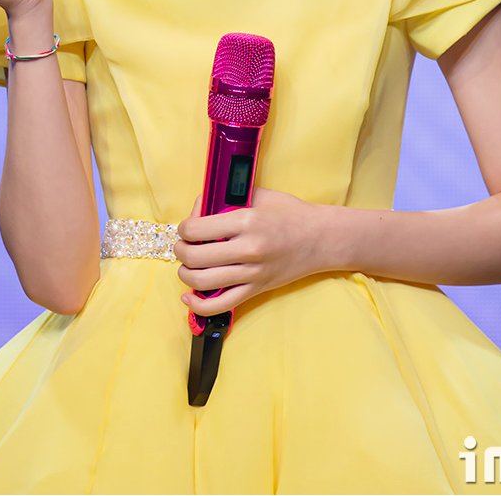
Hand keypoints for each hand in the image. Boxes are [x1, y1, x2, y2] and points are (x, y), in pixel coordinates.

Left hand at [175, 187, 322, 315]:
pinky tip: (189, 297)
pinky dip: (199, 305)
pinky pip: (221, 304)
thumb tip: (197, 209)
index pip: (197, 229)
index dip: (184, 228)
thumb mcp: (258, 195)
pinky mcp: (257, 290)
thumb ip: (226, 198)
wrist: (321, 238)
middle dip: (180, 250)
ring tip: (187, 264)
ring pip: (203, 282)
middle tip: (182, 245)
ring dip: (185, 274)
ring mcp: (253, 273)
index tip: (187, 227)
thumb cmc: (289, 212)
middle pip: (195, 257)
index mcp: (247, 221)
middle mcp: (248, 249)